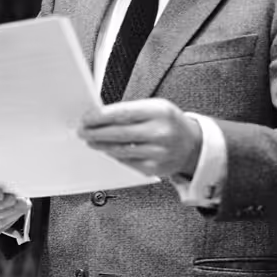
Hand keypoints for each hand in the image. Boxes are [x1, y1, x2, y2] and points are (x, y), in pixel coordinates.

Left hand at [78, 98, 202, 178]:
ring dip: (101, 145)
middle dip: (96, 132)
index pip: (122, 113)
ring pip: (120, 150)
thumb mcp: (155, 107)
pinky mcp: (155, 169)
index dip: (100, 117)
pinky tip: (108, 150)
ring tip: (91, 140)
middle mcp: (160, 132)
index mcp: (159, 111)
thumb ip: (130, 110)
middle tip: (83, 131)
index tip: (86, 118)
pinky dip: (114, 155)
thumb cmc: (169, 123)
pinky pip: (127, 162)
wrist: (193, 145)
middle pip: (119, 133)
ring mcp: (158, 153)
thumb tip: (99, 116)